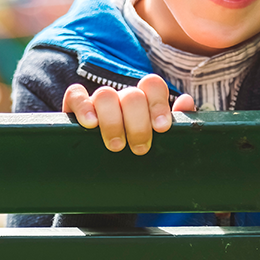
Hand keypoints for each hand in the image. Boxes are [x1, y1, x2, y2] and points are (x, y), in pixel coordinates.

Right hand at [62, 74, 194, 154]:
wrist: (100, 174)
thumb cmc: (135, 156)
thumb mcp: (158, 143)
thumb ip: (176, 122)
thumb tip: (186, 101)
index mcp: (143, 101)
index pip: (152, 85)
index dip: (158, 104)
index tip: (161, 128)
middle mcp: (121, 97)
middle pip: (132, 95)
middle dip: (138, 124)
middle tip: (139, 149)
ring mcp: (97, 101)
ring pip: (105, 94)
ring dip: (113, 121)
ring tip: (116, 146)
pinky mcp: (74, 107)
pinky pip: (75, 94)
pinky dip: (83, 106)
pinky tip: (90, 124)